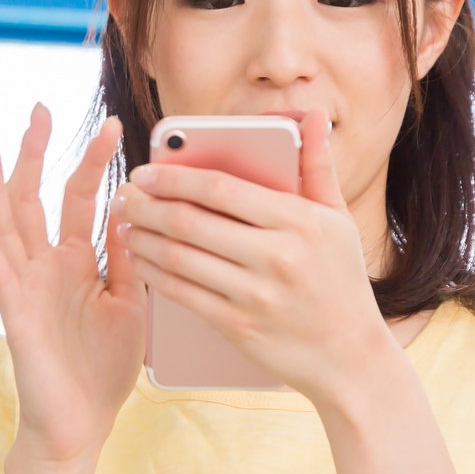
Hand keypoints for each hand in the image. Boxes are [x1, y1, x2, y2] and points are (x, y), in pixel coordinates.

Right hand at [0, 105, 143, 465]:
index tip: (115, 129)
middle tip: (41, 109)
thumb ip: (129, 263)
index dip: (95, 164)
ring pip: (6, 225)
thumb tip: (132, 212)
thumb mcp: (130, 308)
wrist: (80, 426)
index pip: (81, 200)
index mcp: (76, 263)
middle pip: (35, 198)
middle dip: (38, 154)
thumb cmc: (101, 372)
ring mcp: (26, 288)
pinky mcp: (16, 315)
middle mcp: (46, 267)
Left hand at [116, 108, 393, 405]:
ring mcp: (256, 294)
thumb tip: (312, 116)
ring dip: (143, 238)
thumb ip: (317, 167)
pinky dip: (154, 274)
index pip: (222, 188)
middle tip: (123, 196)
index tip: (145, 170)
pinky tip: (139, 261)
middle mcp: (277, 256)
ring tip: (124, 224)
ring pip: (180, 257)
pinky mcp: (238, 326)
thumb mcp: (338, 221)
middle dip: (148, 205)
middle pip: (192, 221)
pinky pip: (183, 294)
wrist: (352, 357)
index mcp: (299, 222)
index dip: (175, 177)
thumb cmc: (342, 282)